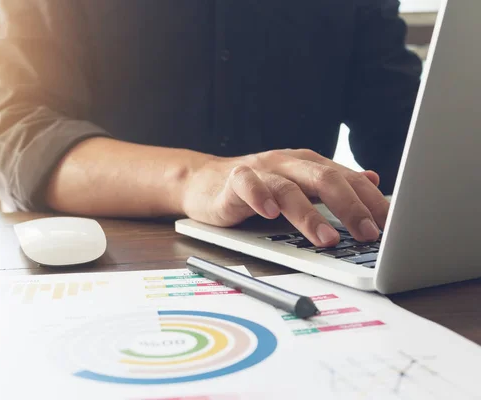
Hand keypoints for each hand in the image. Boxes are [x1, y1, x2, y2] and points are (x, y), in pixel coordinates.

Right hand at [182, 149, 387, 246]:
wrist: (204, 182)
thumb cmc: (256, 190)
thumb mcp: (298, 186)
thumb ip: (332, 185)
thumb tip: (373, 180)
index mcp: (308, 164)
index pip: (347, 179)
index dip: (371, 201)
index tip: (391, 227)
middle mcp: (288, 163)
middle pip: (324, 179)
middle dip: (350, 207)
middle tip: (368, 234)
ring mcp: (261, 170)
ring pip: (289, 187)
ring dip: (309, 214)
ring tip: (326, 239)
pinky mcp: (233, 181)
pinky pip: (248, 184)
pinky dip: (260, 197)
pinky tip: (269, 213)